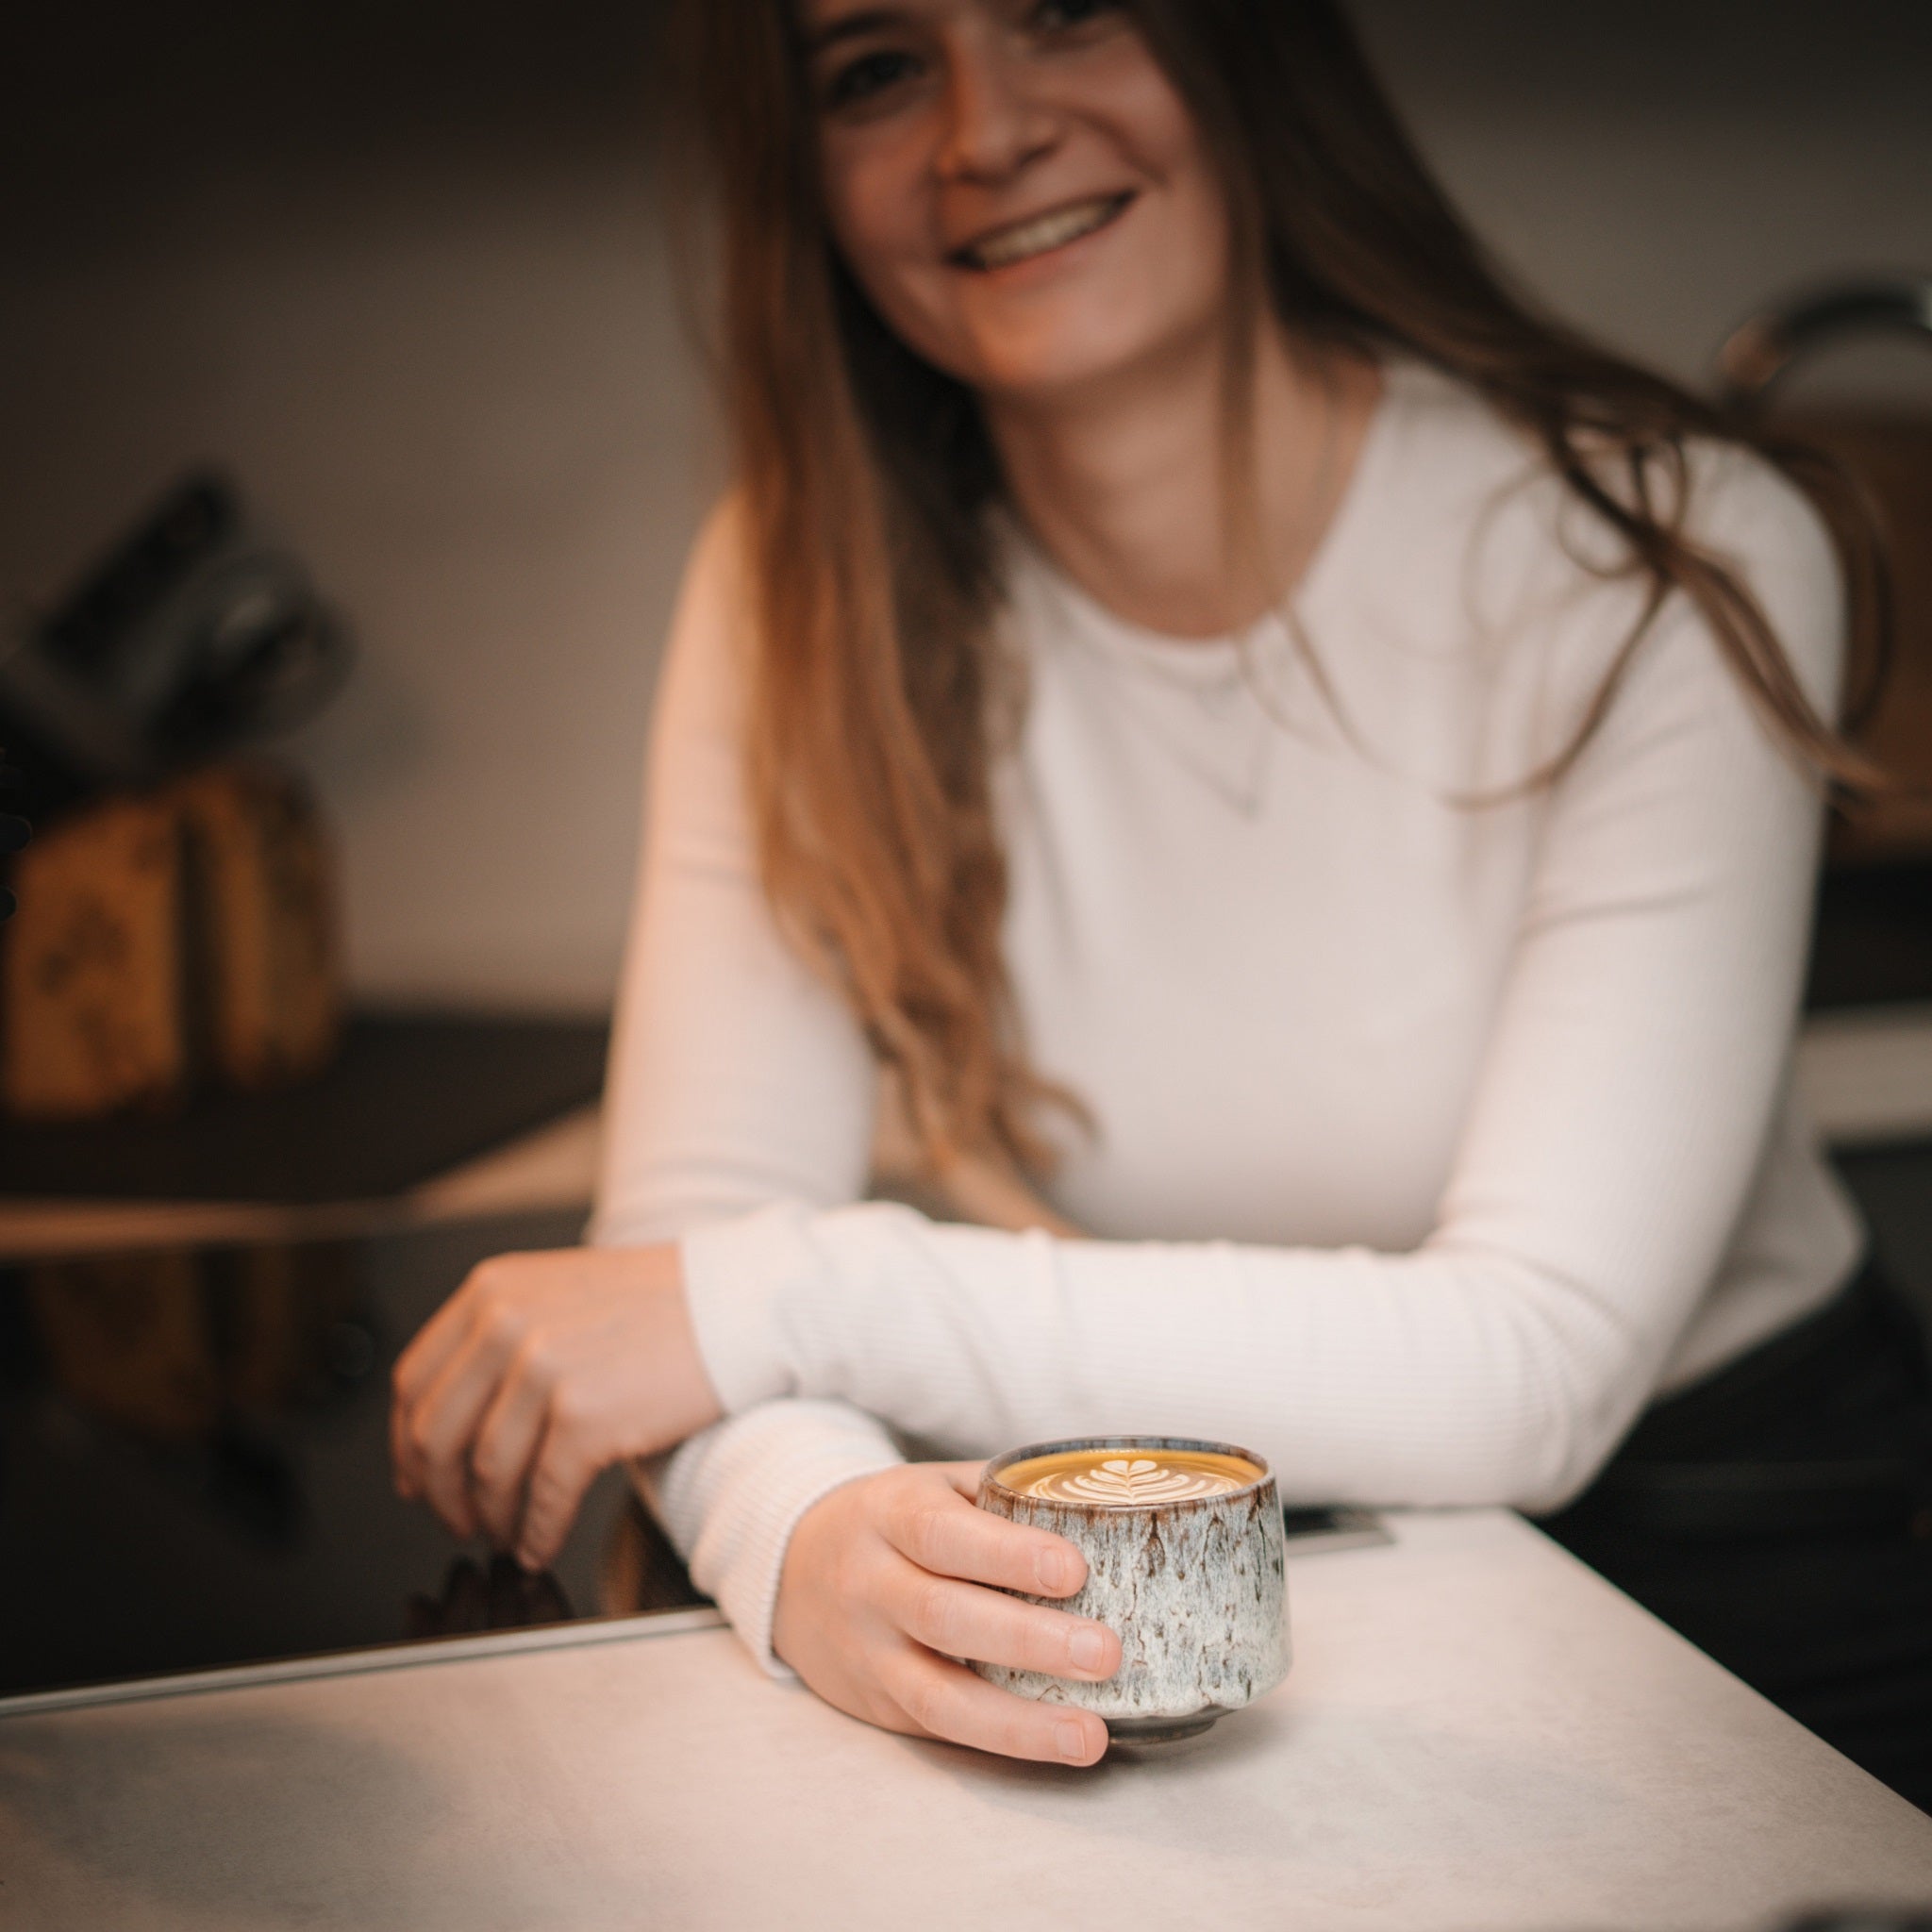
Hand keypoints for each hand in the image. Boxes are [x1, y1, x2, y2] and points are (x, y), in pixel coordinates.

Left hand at [389, 1244, 720, 1569]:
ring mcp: (544, 1370)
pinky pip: (543, 1495)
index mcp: (491, 1292)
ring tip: (507, 1534)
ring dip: (492, 1519)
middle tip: (457, 1520)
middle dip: (440, 1494)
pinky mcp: (586, 1417)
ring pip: (487, 1474)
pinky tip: (541, 1543)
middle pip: (436, 1436)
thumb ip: (498, 1337)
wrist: (735, 1305)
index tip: (416, 1477)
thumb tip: (451, 1420)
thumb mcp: (556, 1294)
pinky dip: (537, 1531)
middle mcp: (506, 1325)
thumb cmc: (658, 1304)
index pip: (413, 1383)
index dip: (407, 1445)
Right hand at [772, 1462, 1121, 1767]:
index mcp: (889, 1514)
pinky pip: (938, 1729)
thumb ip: (1001, 1495)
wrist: (790, 1568)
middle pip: (945, 1617)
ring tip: (1090, 1735)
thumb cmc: (893, 1520)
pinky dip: (1000, 1742)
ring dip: (1019, 1723)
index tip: (1074, 1570)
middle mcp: (870, 1584)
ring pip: (937, 1697)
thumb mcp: (932, 1485)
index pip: (942, 1534)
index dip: (1007, 1555)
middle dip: (1030, 1641)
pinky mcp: (878, 1705)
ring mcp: (868, 1653)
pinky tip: (1055, 1746)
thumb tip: (1102, 1508)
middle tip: (1106, 1654)